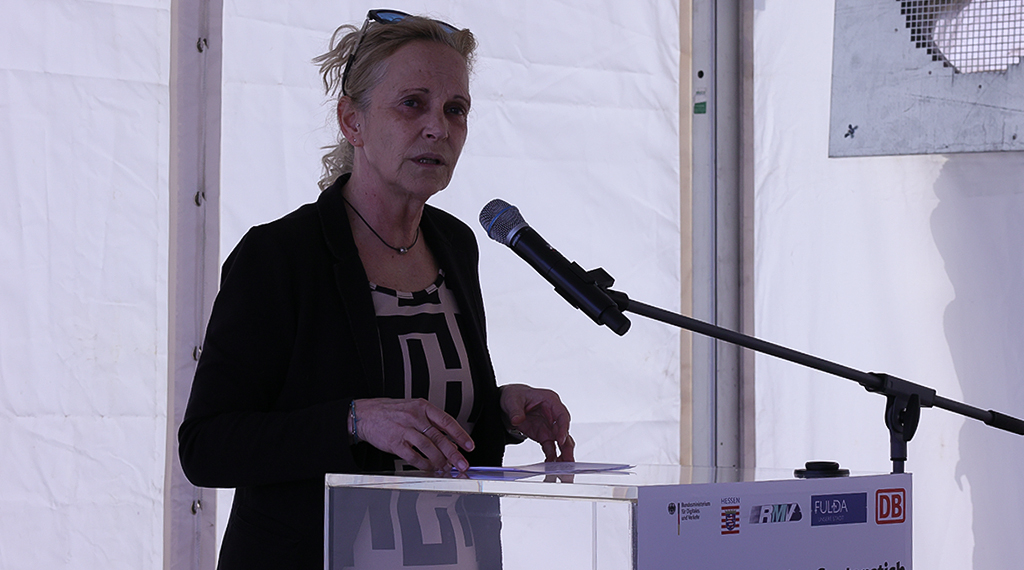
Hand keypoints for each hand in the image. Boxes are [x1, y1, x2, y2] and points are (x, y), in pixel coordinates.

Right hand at [352, 398, 474, 471]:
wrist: (365, 414)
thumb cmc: (390, 412)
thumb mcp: (413, 409)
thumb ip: (430, 423)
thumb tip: (449, 441)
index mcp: (422, 407)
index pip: (446, 421)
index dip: (460, 435)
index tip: (469, 446)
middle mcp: (415, 417)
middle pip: (439, 437)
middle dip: (453, 453)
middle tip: (462, 463)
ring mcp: (404, 430)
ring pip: (428, 447)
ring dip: (440, 460)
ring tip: (446, 468)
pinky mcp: (395, 442)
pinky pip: (413, 456)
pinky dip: (423, 464)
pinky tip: (430, 468)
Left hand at [499, 384, 573, 461]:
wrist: (507, 404)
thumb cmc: (515, 395)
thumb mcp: (512, 399)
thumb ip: (515, 410)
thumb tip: (517, 420)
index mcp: (550, 401)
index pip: (562, 415)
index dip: (563, 427)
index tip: (560, 440)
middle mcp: (553, 414)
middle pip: (564, 431)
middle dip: (567, 446)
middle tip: (568, 459)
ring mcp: (550, 427)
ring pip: (561, 442)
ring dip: (563, 454)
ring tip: (563, 467)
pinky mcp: (544, 436)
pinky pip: (551, 448)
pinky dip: (552, 456)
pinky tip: (551, 465)